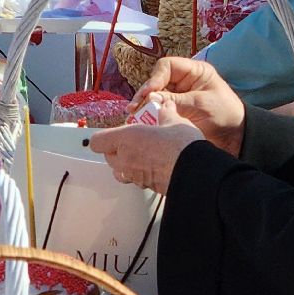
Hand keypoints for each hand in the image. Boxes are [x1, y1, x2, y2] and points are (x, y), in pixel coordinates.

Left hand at [87, 97, 204, 193]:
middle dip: (116, 150)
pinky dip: (141, 174)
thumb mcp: (174, 121)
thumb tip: (166, 107)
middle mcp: (126, 159)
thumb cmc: (181, 146)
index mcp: (126, 138)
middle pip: (108, 157)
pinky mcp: (147, 187)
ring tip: (141, 155)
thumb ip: (166, 114)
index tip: (111, 133)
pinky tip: (155, 166)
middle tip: (131, 141)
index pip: (98, 142)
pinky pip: (136, 181)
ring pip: (120, 172)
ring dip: (126, 165)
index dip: (103, 138)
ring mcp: (135, 176)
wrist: (195, 172)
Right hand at [132, 56, 246, 154]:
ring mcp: (178, 97)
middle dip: (145, 94)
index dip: (156, 78)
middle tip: (134, 108)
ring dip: (144, 106)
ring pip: (154, 96)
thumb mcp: (200, 104)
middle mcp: (183, 82)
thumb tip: (149, 97)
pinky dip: (149, 115)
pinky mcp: (175, 111)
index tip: (149, 92)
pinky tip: (141, 122)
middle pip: (157, 81)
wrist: (235, 137)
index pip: (168, 66)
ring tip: (133, 117)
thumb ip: (175, 100)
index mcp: (194, 72)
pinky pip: (158, 110)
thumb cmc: (225, 114)